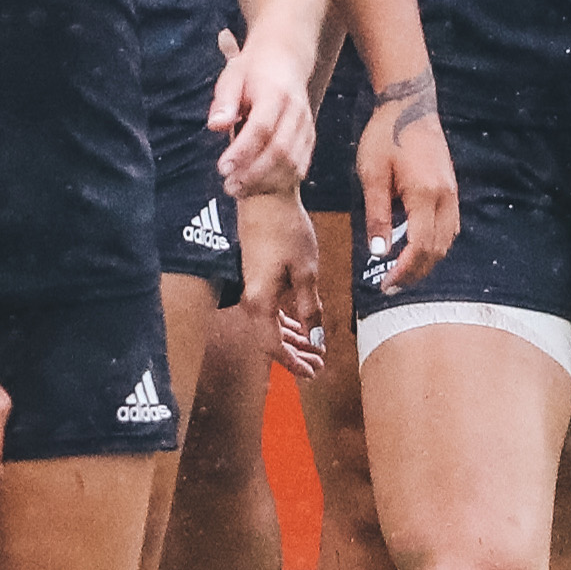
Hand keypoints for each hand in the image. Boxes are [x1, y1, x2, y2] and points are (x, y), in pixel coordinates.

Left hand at [207, 26, 316, 196]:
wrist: (285, 59)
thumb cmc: (252, 69)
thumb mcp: (232, 76)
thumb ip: (224, 102)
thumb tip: (215, 126)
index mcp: (275, 94)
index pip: (261, 128)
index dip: (242, 151)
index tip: (222, 168)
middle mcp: (296, 111)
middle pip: (280, 150)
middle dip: (254, 173)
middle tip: (229, 187)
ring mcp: (306, 125)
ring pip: (293, 162)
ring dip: (266, 181)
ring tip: (239, 191)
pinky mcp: (309, 136)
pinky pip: (300, 165)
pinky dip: (281, 181)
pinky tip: (259, 187)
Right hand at [260, 202, 330, 379]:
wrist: (264, 196)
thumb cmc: (285, 229)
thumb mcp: (306, 271)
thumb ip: (310, 307)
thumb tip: (315, 339)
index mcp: (260, 302)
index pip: (274, 347)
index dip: (293, 363)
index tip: (313, 373)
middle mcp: (252, 300)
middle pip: (271, 340)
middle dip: (295, 356)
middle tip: (318, 366)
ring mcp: (253, 289)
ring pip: (271, 326)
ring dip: (292, 339)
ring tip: (314, 351)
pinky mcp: (257, 278)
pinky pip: (270, 310)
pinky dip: (286, 321)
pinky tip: (300, 325)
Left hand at [358, 75, 462, 294]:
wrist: (409, 105)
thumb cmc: (385, 135)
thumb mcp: (372, 175)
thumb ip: (377, 215)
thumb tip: (378, 251)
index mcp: (424, 194)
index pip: (420, 246)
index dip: (405, 271)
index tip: (386, 284)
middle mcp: (445, 196)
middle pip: (437, 249)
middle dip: (416, 272)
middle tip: (391, 285)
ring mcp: (451, 192)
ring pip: (447, 240)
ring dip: (427, 260)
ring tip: (403, 271)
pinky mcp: (451, 187)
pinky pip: (449, 226)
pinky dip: (435, 244)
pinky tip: (416, 247)